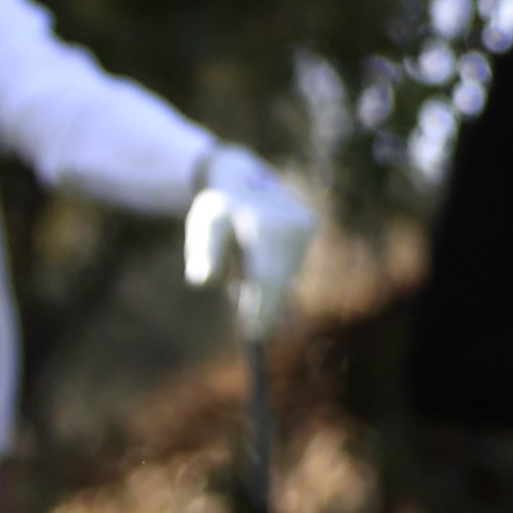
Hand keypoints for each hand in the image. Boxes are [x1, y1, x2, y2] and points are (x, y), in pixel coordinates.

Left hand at [186, 150, 317, 340]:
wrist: (242, 178)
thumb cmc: (218, 210)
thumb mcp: (204, 228)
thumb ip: (204, 253)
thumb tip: (202, 280)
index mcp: (262, 224)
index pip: (266, 277)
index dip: (262, 308)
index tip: (254, 334)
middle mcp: (288, 223)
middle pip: (279, 281)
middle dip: (266, 306)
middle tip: (254, 330)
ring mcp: (302, 224)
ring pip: (287, 275)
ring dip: (268, 287)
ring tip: (244, 270)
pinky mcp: (310, 227)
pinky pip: (293, 265)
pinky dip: (277, 274)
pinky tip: (259, 260)